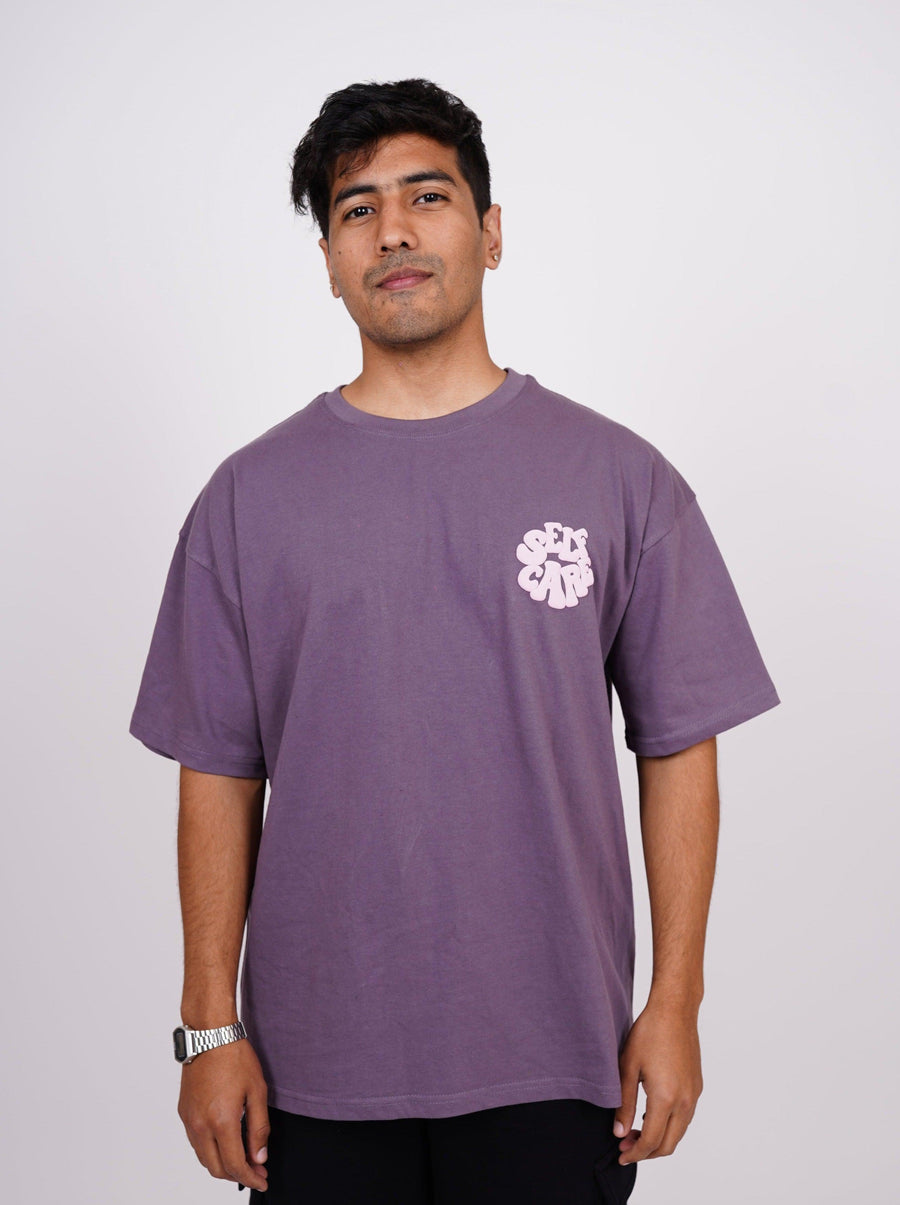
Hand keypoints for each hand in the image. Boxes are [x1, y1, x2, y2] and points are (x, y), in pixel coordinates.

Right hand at [177, 1037, 269, 1191]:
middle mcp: (200, 1125)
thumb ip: (259, 1127)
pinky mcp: (183, 1112)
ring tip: (243, 1158)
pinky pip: (196, 1142)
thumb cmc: (235, 1057)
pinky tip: (225, 1142)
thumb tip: (259, 1156)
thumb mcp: (257, 1091)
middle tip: (256, 1170)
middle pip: (216, 1168)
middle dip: (236, 1175)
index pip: (234, 1165)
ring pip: (203, 1157)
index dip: (250, 1177)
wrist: (210, 1035)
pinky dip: (210, 1150)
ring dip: (222, 1164)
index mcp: (221, 1121)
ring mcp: (189, 1119)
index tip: (262, 1179)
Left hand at [613, 999, 702, 1164]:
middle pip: (668, 1145)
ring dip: (658, 1140)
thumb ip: (623, 1103)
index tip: (620, 1155)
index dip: (634, 1153)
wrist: (675, 1010)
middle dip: (646, 1152)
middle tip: (625, 1146)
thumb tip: (619, 1132)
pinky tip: (650, 1115)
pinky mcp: (697, 1087)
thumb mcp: (627, 1067)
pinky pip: (685, 1118)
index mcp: (666, 1098)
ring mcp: (694, 1095)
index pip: (651, 1141)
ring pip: (679, 1133)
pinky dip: (669, 1126)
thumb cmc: (649, 1033)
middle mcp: (685, 1101)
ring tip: (635, 1131)